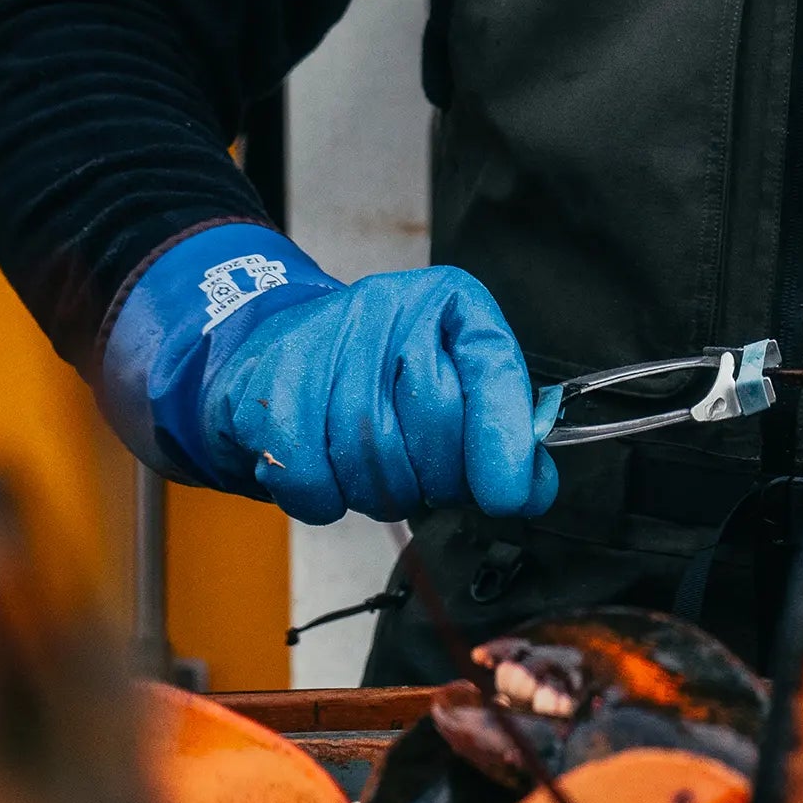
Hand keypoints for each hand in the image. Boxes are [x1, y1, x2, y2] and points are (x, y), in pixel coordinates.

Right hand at [105, 225, 556, 525]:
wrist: (276, 351)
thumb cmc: (380, 372)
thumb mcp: (455, 380)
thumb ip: (501, 430)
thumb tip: (531, 489)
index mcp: (449, 302)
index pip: (493, 371)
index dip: (504, 441)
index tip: (509, 495)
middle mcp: (388, 307)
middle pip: (433, 422)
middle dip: (438, 477)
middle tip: (429, 483)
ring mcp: (324, 340)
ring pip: (372, 453)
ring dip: (383, 492)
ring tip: (381, 476)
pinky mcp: (271, 386)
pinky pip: (312, 476)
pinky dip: (326, 499)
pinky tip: (331, 480)